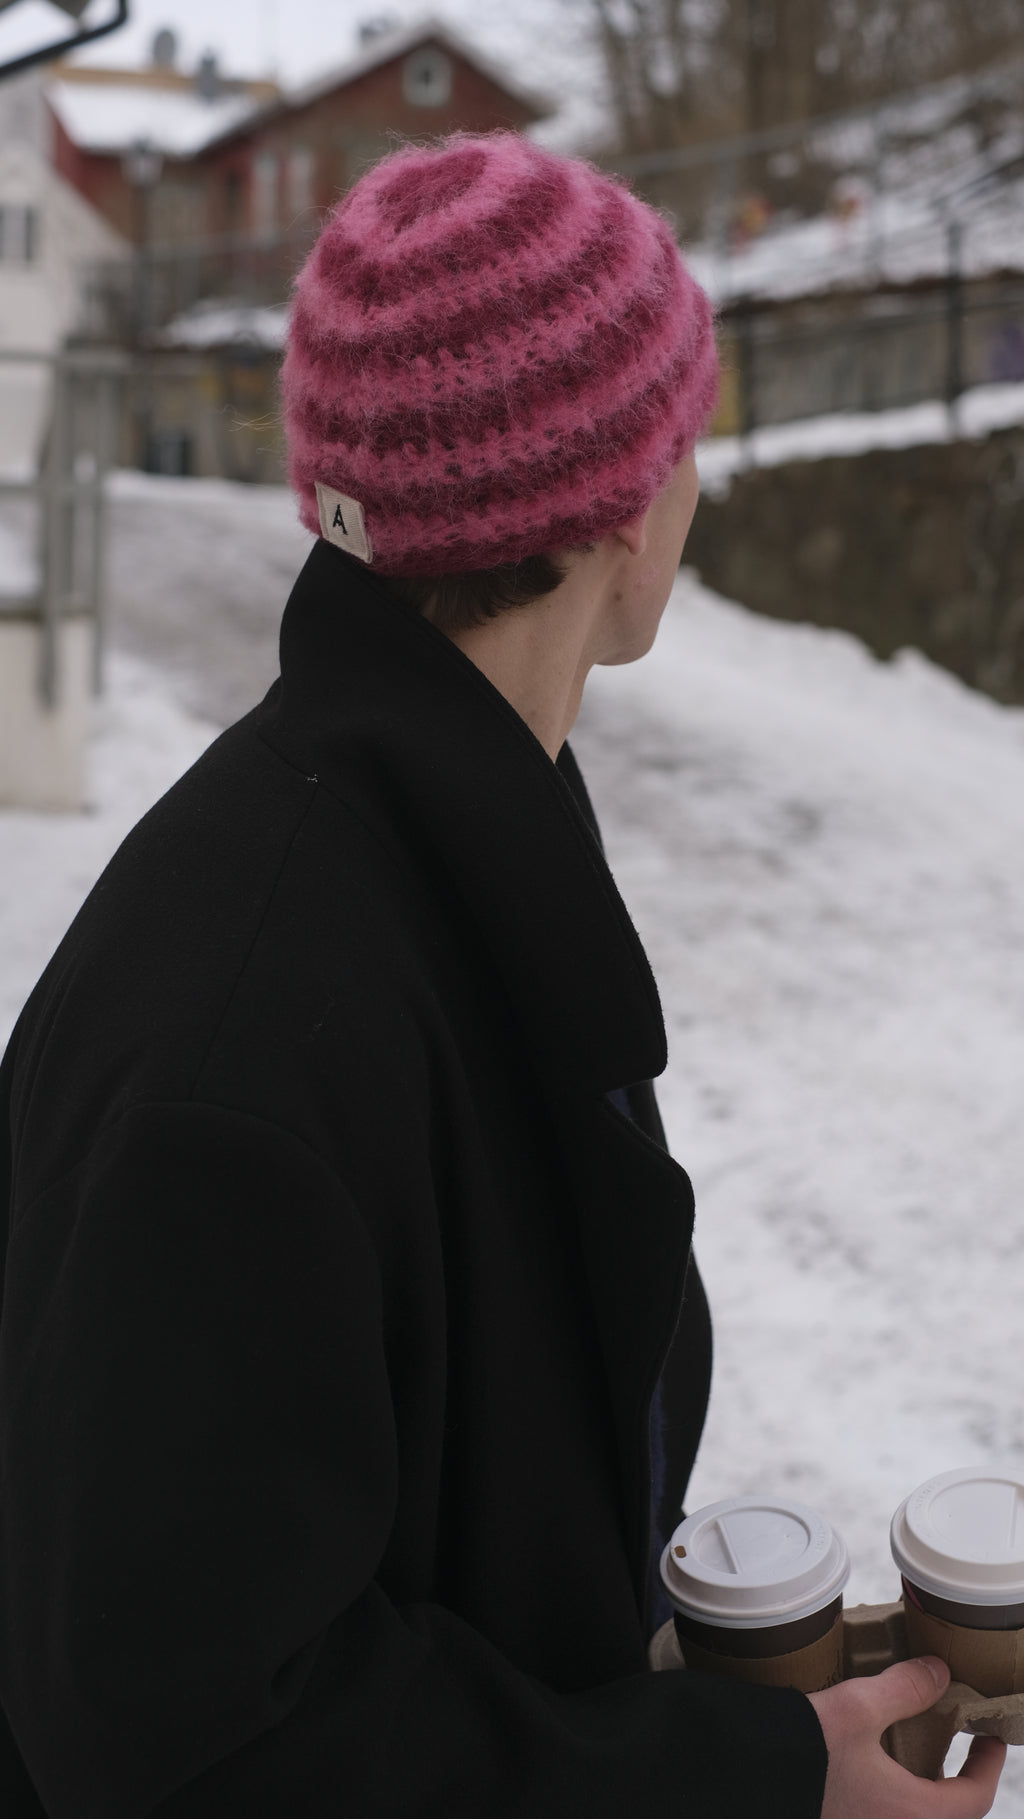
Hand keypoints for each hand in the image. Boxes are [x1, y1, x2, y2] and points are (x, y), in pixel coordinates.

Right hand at [808, 1656, 1005, 1816]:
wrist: (747, 1780)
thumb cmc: (805, 1752)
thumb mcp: (858, 1708)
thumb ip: (904, 1689)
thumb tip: (939, 1674)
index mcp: (910, 1812)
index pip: (974, 1800)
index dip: (988, 1767)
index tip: (990, 1739)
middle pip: (945, 1813)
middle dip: (955, 1778)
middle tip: (952, 1740)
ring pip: (913, 1813)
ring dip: (921, 1785)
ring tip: (912, 1745)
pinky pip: (883, 1812)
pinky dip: (892, 1792)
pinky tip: (871, 1761)